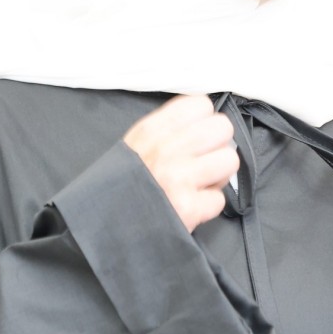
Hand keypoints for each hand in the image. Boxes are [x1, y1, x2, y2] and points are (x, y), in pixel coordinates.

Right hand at [123, 94, 239, 233]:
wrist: (103, 228)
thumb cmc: (121, 191)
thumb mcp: (133, 148)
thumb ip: (165, 132)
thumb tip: (201, 124)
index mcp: (152, 130)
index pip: (201, 105)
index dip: (205, 123)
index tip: (197, 139)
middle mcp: (166, 149)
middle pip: (222, 128)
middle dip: (218, 147)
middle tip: (203, 163)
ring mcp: (179, 178)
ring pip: (229, 161)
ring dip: (218, 176)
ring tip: (199, 186)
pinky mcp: (188, 208)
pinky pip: (219, 199)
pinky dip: (208, 207)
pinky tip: (191, 208)